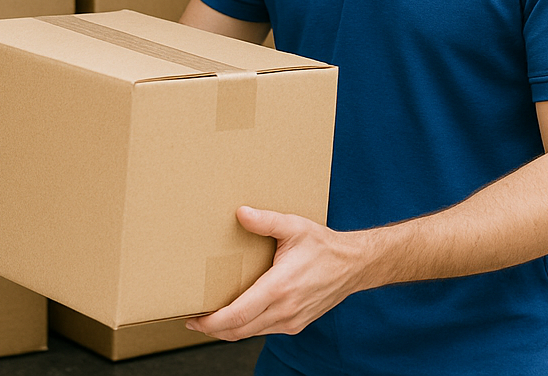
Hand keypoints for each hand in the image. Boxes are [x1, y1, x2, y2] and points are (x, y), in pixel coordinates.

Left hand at [186, 206, 368, 340]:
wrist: (354, 266)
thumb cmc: (325, 246)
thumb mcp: (295, 227)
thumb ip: (266, 221)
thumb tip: (241, 213)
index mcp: (279, 287)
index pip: (236, 315)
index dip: (211, 322)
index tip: (194, 318)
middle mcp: (284, 309)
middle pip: (238, 331)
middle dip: (212, 329)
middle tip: (194, 320)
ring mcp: (291, 320)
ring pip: (250, 334)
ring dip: (228, 330)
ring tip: (211, 318)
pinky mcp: (296, 324)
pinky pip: (264, 331)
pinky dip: (247, 327)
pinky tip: (240, 315)